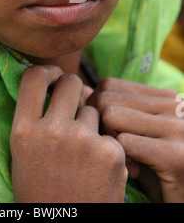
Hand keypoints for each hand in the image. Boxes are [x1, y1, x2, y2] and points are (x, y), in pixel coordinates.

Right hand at [10, 66, 126, 202]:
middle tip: (74, 107)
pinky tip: (98, 171)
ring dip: (90, 125)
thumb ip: (42, 118)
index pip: (33, 77)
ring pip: (93, 111)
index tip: (53, 78)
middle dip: (74, 91)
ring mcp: (83, 140)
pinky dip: (108, 149)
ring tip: (83, 155)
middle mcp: (52, 130)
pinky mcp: (110, 152)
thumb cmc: (41, 192)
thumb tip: (74, 87)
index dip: (46, 72)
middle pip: (70, 83)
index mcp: (24, 131)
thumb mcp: (26, 154)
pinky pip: (111, 135)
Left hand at [87, 78, 183, 202]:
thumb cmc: (162, 170)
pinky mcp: (175, 155)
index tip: (106, 134)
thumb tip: (83, 90)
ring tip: (124, 160)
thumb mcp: (139, 135)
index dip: (96, 108)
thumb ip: (116, 110)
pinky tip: (134, 172)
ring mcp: (177, 128)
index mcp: (167, 98)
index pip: (110, 85)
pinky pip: (124, 143)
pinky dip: (120, 159)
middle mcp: (175, 105)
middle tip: (113, 151)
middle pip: (106, 98)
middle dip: (99, 126)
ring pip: (111, 115)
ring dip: (109, 142)